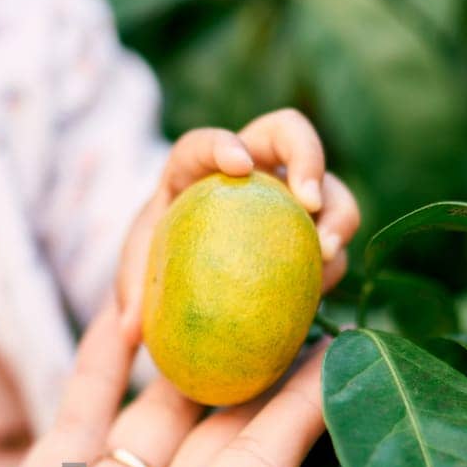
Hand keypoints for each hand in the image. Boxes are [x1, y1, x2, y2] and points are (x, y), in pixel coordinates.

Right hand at [0, 309, 329, 466]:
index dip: (303, 417)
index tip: (350, 341)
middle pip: (225, 441)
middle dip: (267, 365)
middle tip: (310, 276)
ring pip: (161, 419)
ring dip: (197, 350)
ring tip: (236, 271)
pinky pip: (85, 415)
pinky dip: (107, 363)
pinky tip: (135, 302)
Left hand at [115, 109, 361, 340]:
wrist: (190, 275)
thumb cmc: (160, 261)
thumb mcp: (140, 272)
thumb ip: (134, 293)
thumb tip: (130, 332)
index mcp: (195, 168)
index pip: (203, 143)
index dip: (223, 144)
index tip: (239, 165)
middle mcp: (250, 168)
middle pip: (290, 134)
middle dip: (308, 157)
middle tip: (310, 201)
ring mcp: (287, 196)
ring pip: (329, 187)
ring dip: (337, 215)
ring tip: (326, 253)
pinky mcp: (311, 231)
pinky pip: (334, 237)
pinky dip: (333, 258)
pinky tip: (322, 286)